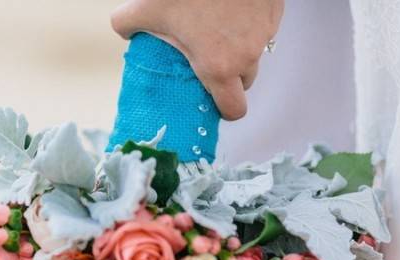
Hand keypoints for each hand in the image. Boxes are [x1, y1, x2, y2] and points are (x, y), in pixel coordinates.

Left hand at [111, 0, 284, 119]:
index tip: (214, 101)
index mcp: (218, 66)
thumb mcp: (147, 7)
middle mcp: (246, 55)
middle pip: (244, 81)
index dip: (225, 109)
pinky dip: (250, 24)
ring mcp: (265, 33)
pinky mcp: (274, 12)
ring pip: (255, 53)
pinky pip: (263, 28)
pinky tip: (232, 9)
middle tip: (208, 58)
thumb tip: (124, 31)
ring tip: (218, 29)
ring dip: (240, 48)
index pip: (234, 109)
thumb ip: (128, 24)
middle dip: (229, 75)